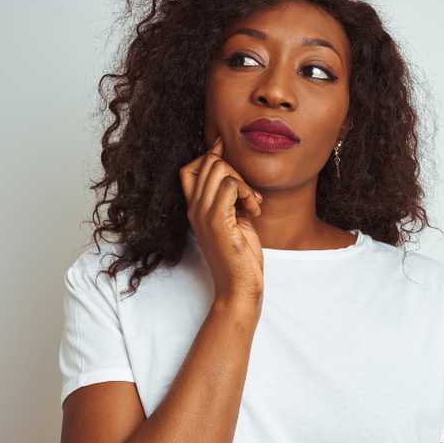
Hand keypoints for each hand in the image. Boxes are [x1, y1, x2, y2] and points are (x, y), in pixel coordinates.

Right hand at [179, 135, 264, 302]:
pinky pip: (231, 185)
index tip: (234, 163)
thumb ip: (230, 198)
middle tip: (249, 196)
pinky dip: (248, 193)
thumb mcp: (233, 220)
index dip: (211, 156)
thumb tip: (235, 173)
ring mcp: (203, 214)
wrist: (238, 286)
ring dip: (244, 182)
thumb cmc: (240, 256)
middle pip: (208, 163)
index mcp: (195, 209)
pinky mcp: (217, 220)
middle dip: (236, 171)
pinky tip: (254, 212)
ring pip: (220, 169)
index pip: (189, 168)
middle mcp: (194, 209)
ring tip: (252, 205)